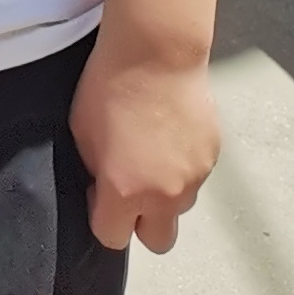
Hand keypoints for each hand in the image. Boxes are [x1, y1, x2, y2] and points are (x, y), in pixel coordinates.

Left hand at [68, 38, 219, 250]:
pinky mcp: (212, 158)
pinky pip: (195, 177)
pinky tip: (168, 133)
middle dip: (141, 222)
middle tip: (131, 188)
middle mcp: (164, 195)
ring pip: (179, 207)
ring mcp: (194, 178)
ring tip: (151, 152)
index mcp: (125, 192)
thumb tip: (103, 184)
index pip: (112, 237)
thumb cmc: (111, 85)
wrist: (156, 53)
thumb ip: (95, 171)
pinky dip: (182, 165)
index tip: (99, 193)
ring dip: (164, 193)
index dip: (102, 217)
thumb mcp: (81, 132)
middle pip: (157, 241)